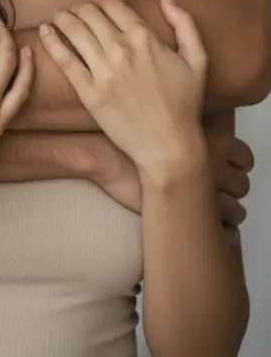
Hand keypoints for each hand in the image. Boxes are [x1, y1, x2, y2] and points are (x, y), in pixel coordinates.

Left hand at [40, 0, 206, 174]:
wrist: (169, 146)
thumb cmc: (184, 104)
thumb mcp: (197, 60)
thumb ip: (185, 23)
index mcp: (144, 38)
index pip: (111, 4)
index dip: (100, 1)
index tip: (96, 5)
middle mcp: (121, 49)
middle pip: (89, 14)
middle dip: (80, 8)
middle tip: (75, 11)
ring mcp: (103, 71)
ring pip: (74, 30)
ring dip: (63, 18)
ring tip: (58, 17)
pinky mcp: (89, 93)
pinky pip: (64, 60)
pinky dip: (51, 41)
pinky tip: (45, 31)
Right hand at [95, 122, 252, 225]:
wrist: (111, 158)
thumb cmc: (131, 140)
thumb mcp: (160, 123)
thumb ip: (183, 132)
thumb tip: (191, 140)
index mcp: (213, 139)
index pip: (244, 156)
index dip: (239, 165)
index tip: (228, 169)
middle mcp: (217, 165)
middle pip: (241, 184)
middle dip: (233, 191)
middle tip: (215, 192)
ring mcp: (209, 191)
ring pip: (237, 210)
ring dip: (229, 214)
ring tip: (211, 214)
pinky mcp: (197, 215)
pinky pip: (226, 230)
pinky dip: (223, 233)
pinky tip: (209, 230)